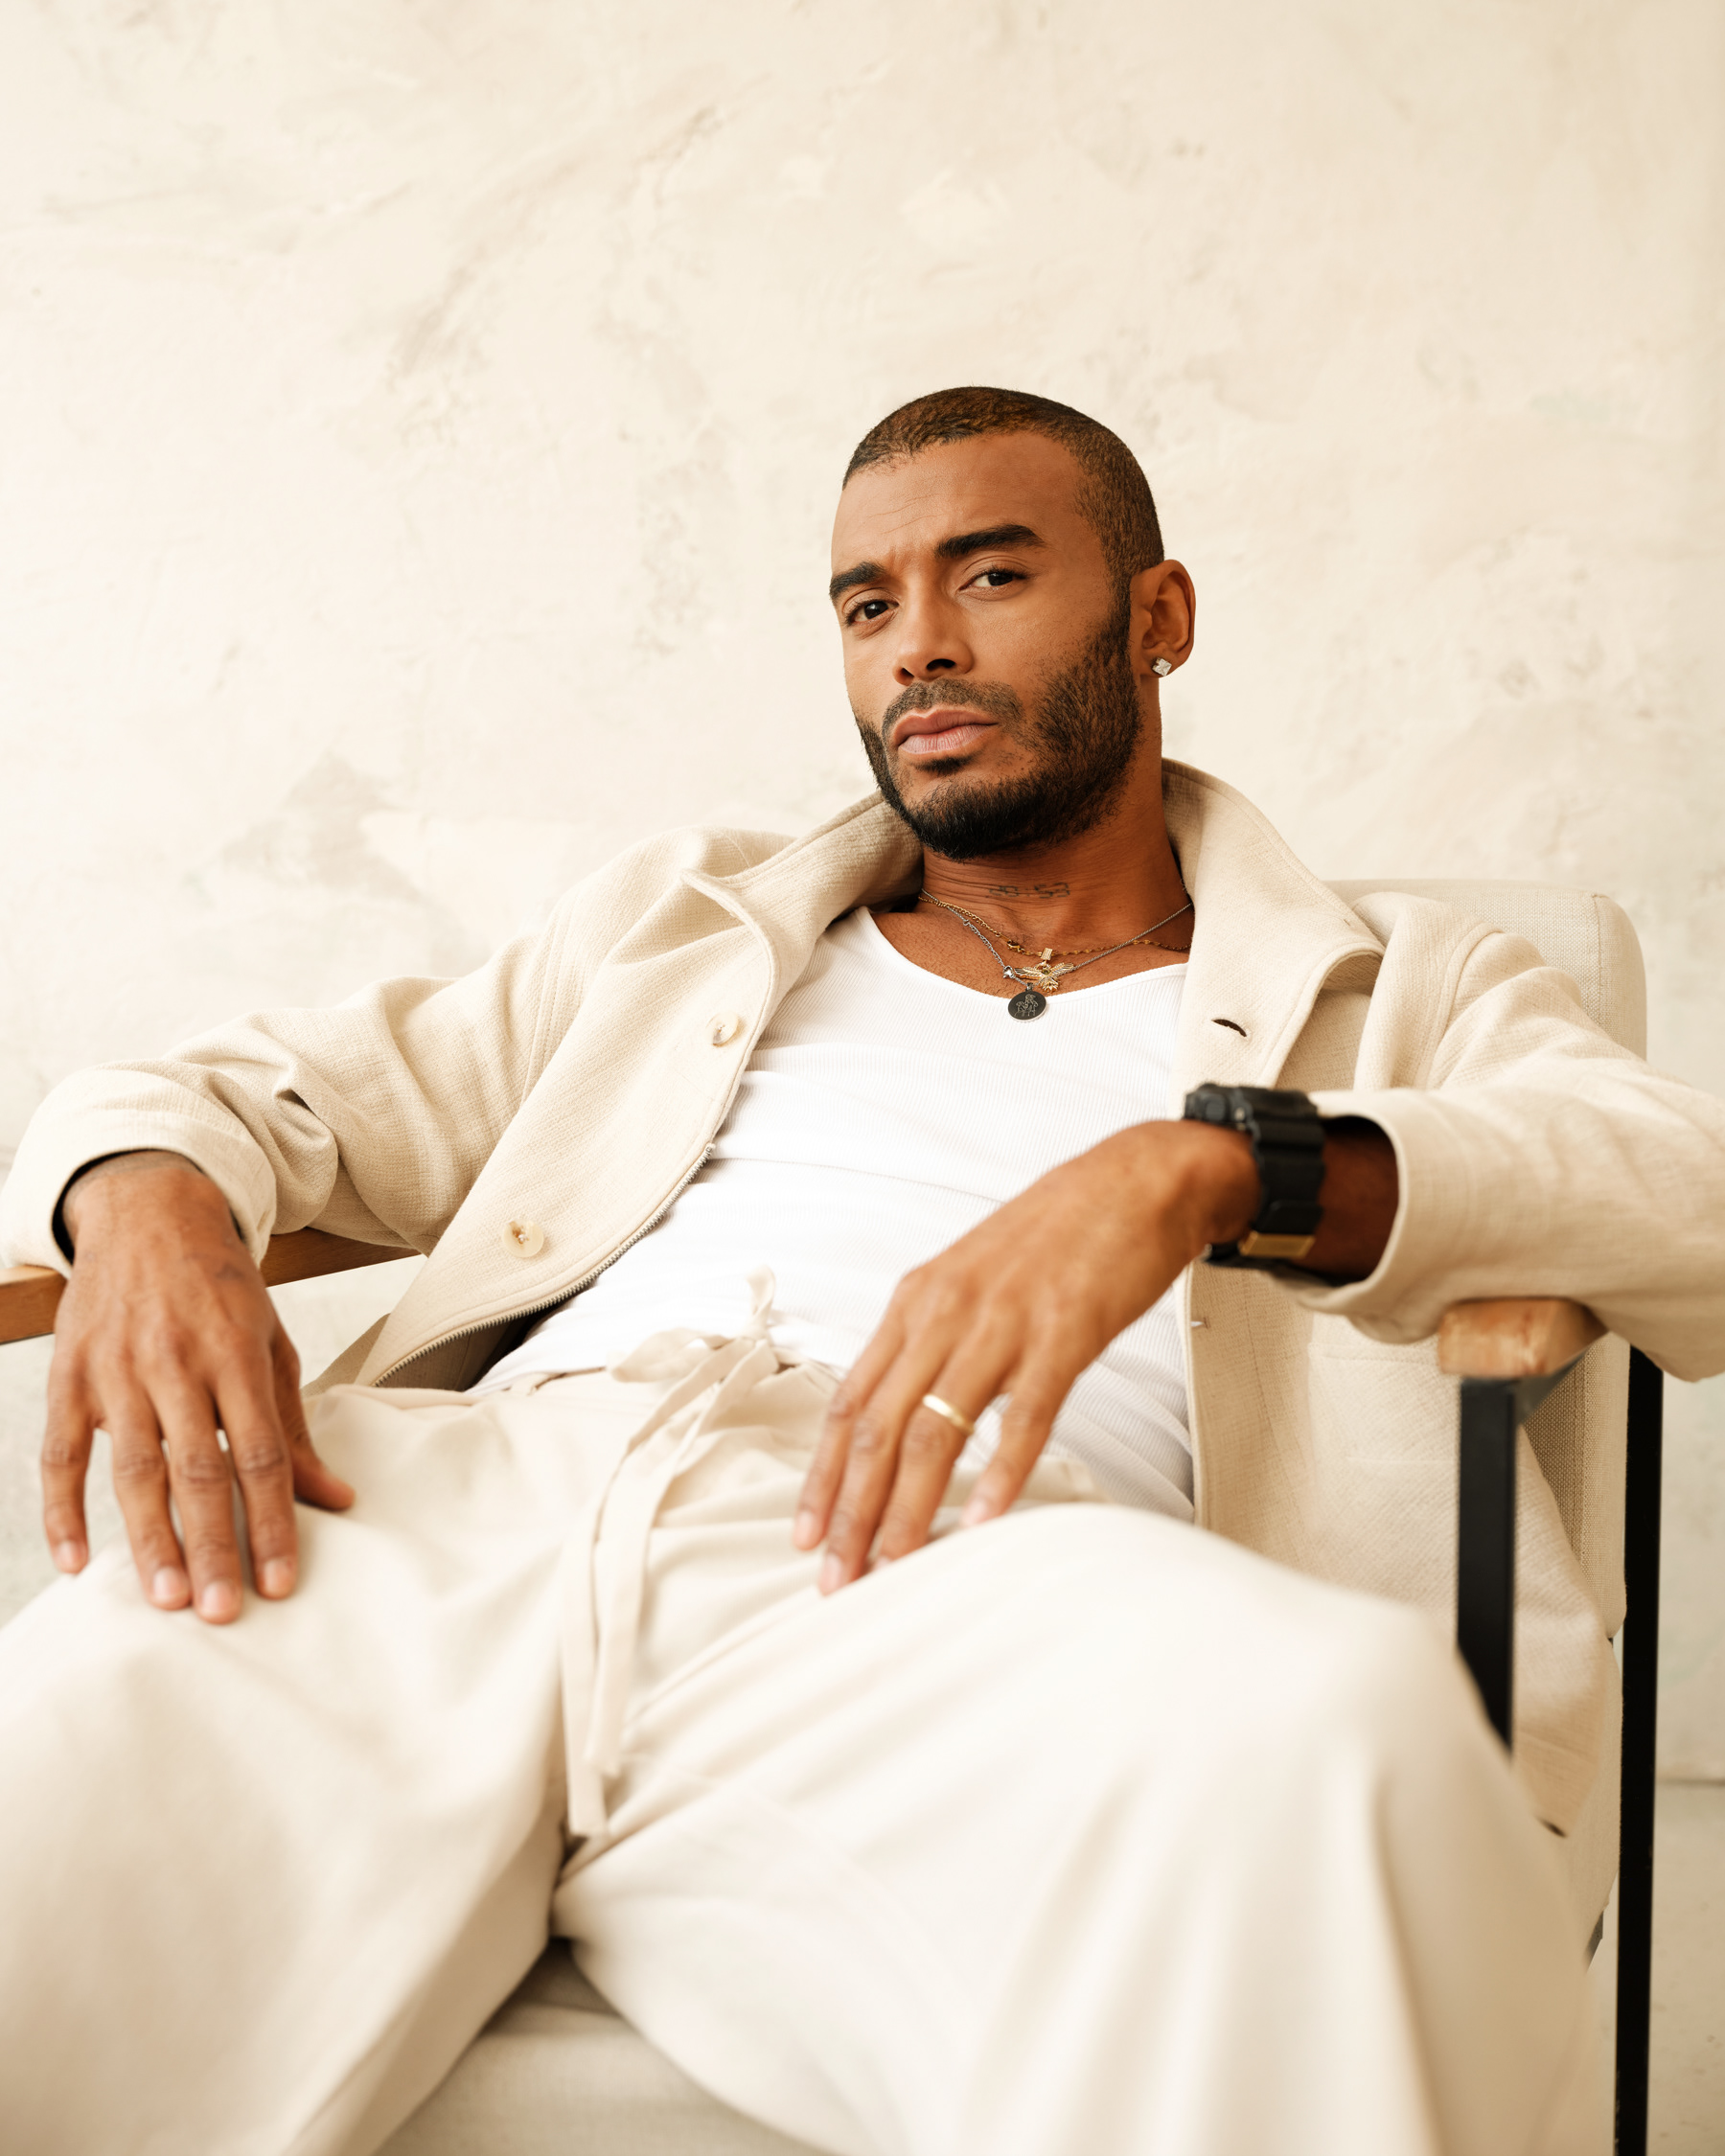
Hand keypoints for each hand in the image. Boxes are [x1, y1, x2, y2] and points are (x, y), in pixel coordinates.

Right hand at [44, 1152, 354, 1621]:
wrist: (148, 1213)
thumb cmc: (220, 1288)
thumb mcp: (271, 1343)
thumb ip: (294, 1427)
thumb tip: (336, 1499)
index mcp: (236, 1355)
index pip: (259, 1455)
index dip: (271, 1522)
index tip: (279, 1583)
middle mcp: (176, 1364)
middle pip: (197, 1470)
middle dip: (212, 1544)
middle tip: (221, 1611)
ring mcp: (117, 1370)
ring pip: (133, 1470)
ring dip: (150, 1539)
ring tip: (169, 1597)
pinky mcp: (69, 1375)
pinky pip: (60, 1454)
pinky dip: (62, 1511)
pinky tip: (76, 1562)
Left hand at [793, 1121, 1258, 1591]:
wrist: (1133, 1182)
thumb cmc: (1056, 1234)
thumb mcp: (971, 1277)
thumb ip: (935, 1338)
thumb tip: (903, 1407)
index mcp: (918, 1301)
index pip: (850, 1402)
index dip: (825, 1476)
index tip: (808, 1535)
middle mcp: (946, 1313)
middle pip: (879, 1427)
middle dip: (853, 1512)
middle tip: (839, 1578)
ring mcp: (1003, 1324)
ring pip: (935, 1431)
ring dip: (910, 1509)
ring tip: (897, 1568)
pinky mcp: (1063, 1334)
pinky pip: (1024, 1416)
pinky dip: (1000, 1474)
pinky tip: (985, 1522)